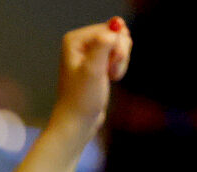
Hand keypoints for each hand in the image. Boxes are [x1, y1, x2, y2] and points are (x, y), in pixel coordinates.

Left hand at [53, 19, 130, 134]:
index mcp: (74, 39)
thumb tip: (114, 25)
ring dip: (120, 63)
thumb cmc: (82, 99)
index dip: (115, 50)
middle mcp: (81, 41)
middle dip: (119, 56)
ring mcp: (90, 49)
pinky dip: (120, 67)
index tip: (104, 68)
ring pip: (122, 44)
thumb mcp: (93, 70)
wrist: (78, 121)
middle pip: (118, 35)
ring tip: (107, 77)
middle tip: (106, 73)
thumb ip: (103, 46)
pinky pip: (121, 54)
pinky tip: (109, 78)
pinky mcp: (99, 59)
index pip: (111, 30)